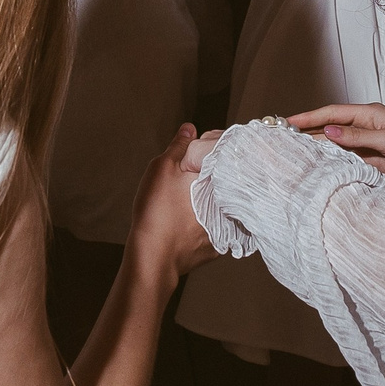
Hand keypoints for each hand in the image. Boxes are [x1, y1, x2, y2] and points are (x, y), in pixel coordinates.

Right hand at [129, 125, 218, 281]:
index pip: (229, 156)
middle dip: (217, 175)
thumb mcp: (162, 169)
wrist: (153, 256)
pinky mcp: (221, 243)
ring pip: (226, 204)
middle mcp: (230, 203)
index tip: (203, 151)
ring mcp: (228, 226)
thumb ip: (179, 146)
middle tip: (194, 177)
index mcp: (220, 179)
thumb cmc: (157, 212)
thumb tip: (190, 129)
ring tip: (193, 200)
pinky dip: (211, 220)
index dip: (216, 149)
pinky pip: (221, 225)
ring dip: (216, 199)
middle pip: (229, 180)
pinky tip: (193, 220)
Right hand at [291, 103, 384, 185]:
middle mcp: (365, 127)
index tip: (289, 120)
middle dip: (308, 130)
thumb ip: (356, 136)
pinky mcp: (371, 160)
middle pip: (330, 127)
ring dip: (316, 146)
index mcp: (368, 114)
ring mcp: (366, 144)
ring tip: (293, 150)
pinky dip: (330, 160)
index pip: (332, 113)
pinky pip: (345, 158)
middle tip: (283, 136)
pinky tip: (317, 163)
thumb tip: (327, 131)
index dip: (309, 117)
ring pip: (335, 144)